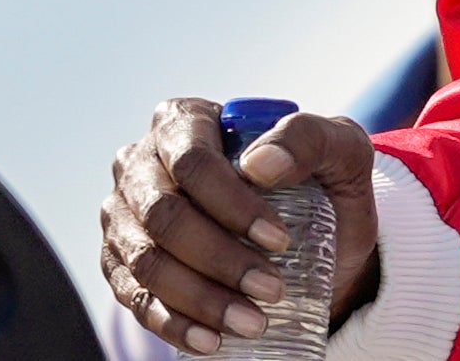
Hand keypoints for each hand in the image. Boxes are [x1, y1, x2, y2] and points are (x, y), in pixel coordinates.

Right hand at [100, 99, 378, 353]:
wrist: (316, 236)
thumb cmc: (323, 180)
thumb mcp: (338, 149)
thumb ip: (308, 138)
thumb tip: (259, 164)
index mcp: (185, 121)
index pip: (192, 160)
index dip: (231, 204)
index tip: (279, 241)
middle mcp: (142, 164)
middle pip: (164, 215)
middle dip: (218, 259)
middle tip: (271, 290)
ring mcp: (125, 216)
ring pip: (147, 262)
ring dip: (199, 298)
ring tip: (251, 321)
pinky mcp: (121, 264)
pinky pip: (134, 299)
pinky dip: (172, 324)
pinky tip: (210, 340)